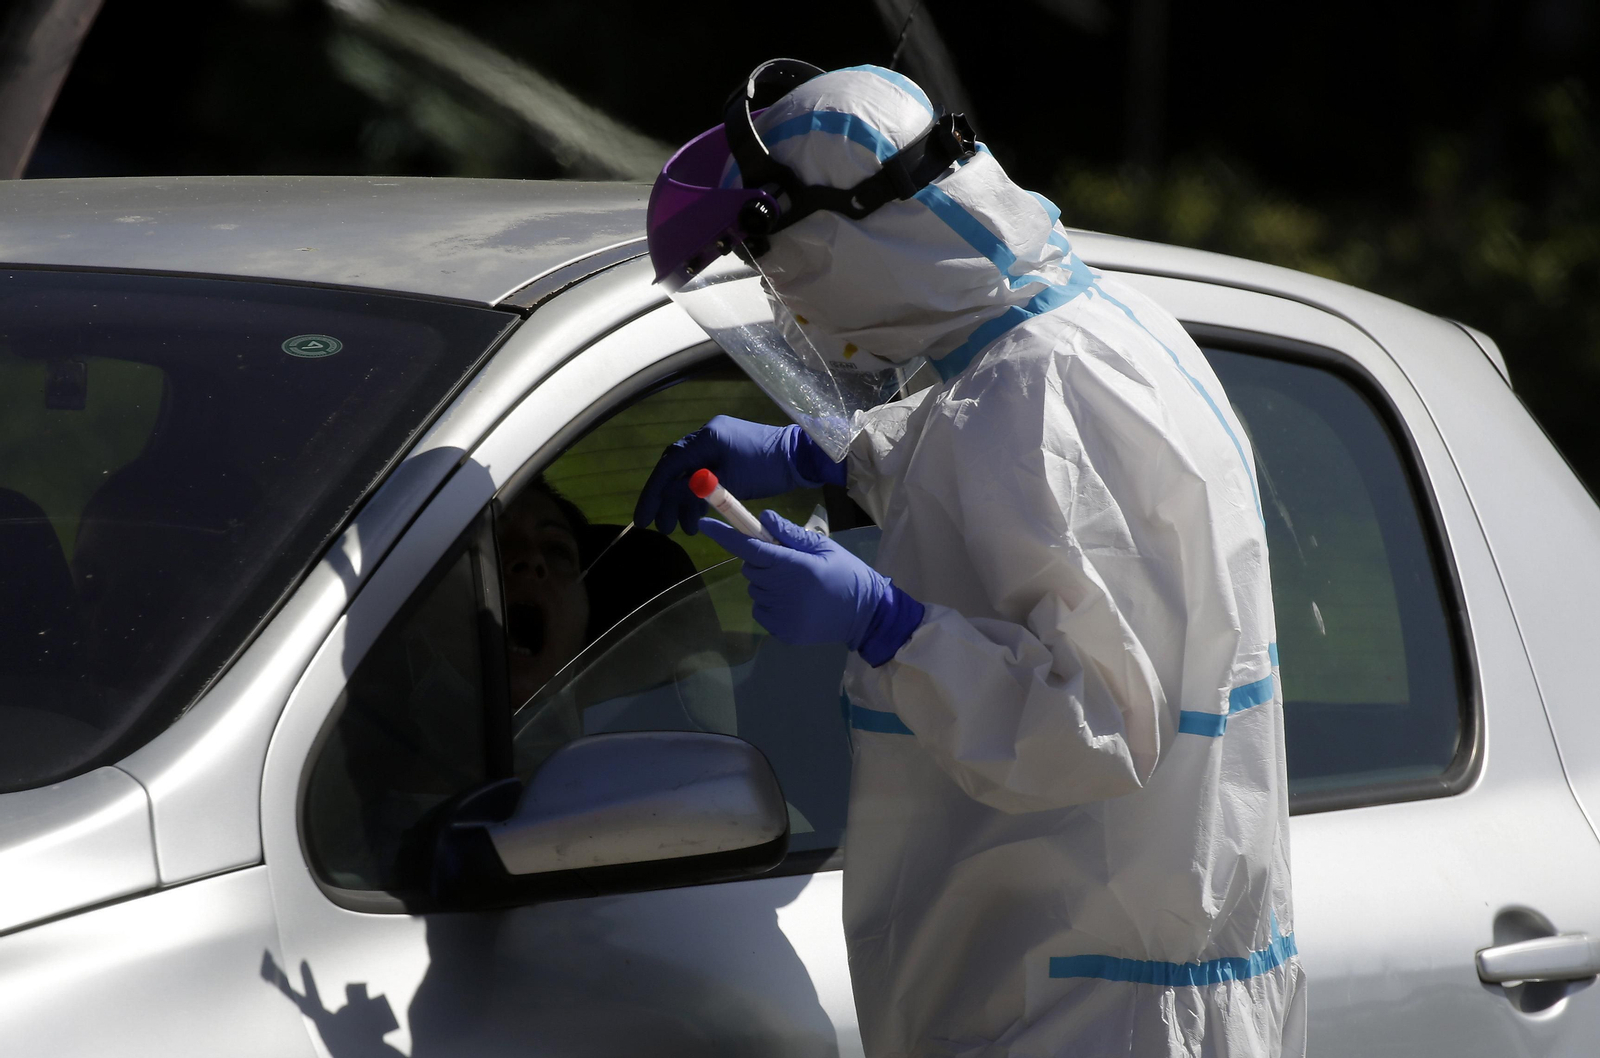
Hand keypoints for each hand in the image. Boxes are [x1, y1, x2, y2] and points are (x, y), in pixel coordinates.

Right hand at [633, 417, 846, 534]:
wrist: (800, 458)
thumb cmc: (767, 467)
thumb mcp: (731, 482)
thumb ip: (697, 489)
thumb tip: (667, 499)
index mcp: (706, 438)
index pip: (669, 465)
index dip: (653, 493)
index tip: (644, 518)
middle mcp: (706, 437)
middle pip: (675, 470)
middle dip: (666, 501)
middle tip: (663, 528)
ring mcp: (717, 445)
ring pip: (689, 476)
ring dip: (683, 503)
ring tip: (684, 529)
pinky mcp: (727, 455)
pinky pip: (704, 477)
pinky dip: (698, 497)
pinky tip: (697, 517)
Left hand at [699, 510, 922, 667]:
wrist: (866, 616)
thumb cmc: (846, 574)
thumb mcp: (823, 548)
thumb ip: (790, 534)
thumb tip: (762, 519)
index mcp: (793, 566)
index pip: (749, 547)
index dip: (723, 534)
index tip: (702, 522)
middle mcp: (782, 591)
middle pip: (750, 567)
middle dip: (761, 561)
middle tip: (788, 563)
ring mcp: (780, 614)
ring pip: (755, 589)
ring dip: (767, 583)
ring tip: (798, 586)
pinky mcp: (781, 632)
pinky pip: (761, 610)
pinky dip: (771, 604)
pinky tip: (796, 603)